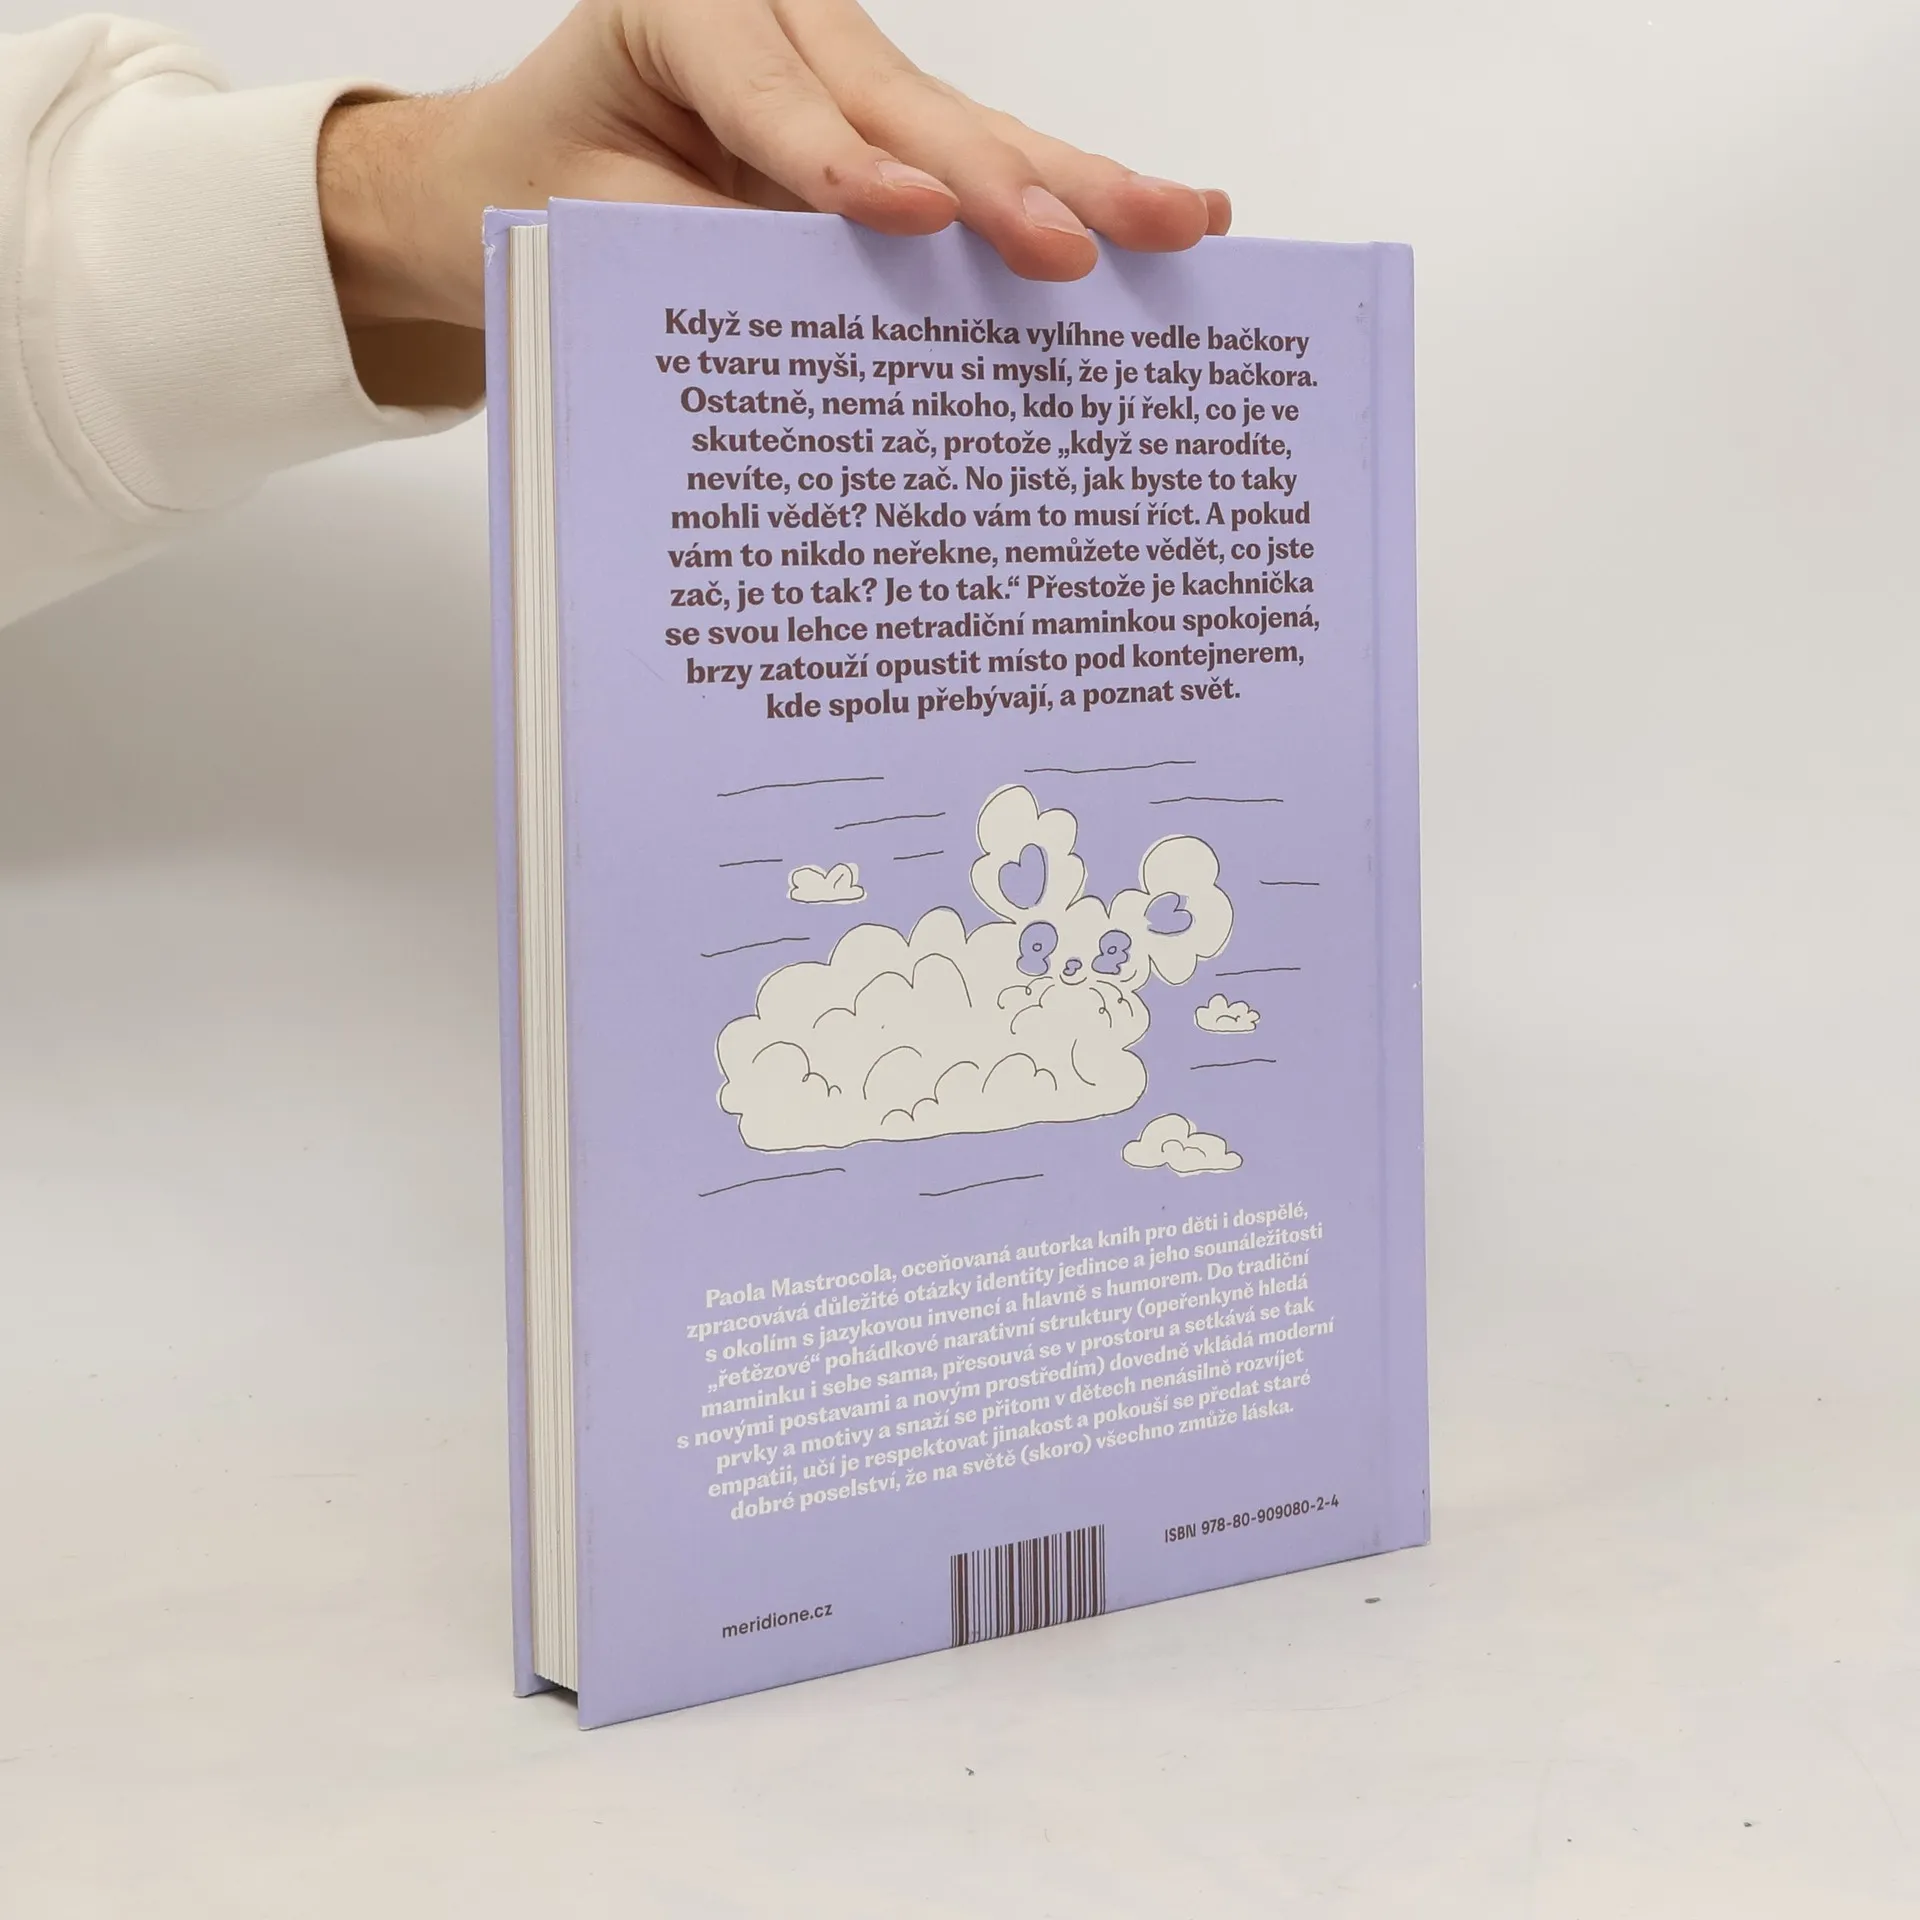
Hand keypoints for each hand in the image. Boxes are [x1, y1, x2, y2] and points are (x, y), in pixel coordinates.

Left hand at [319, 0, 1230, 331]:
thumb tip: (834, 325)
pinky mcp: (893, 131)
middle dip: (1004, 186)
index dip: (847, 166)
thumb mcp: (598, 233)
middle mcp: (786, 19)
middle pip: (912, 108)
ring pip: (973, 131)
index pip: (779, 101)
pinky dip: (1063, 196)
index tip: (920, 215)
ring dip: (1079, 187)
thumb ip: (708, 253)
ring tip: (1182, 222)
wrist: (523, 175)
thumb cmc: (556, 192)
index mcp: (686, 16)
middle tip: (1079, 249)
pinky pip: (980, 165)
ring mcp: (851, 72)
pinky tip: (1163, 215)